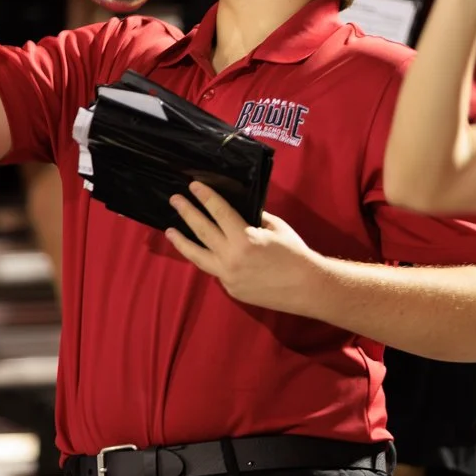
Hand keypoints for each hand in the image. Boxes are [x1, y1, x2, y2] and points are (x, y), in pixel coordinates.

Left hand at [165, 182, 323, 315]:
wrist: (307, 287)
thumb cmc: (294, 253)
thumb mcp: (275, 227)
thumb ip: (253, 219)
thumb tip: (239, 213)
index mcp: (244, 238)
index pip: (218, 212)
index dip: (205, 197)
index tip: (193, 186)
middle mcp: (231, 257)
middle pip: (202, 230)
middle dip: (187, 213)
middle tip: (174, 200)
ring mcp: (228, 276)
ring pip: (198, 256)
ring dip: (182, 241)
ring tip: (169, 231)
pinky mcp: (231, 289)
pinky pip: (215, 270)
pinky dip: (208, 258)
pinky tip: (202, 251)